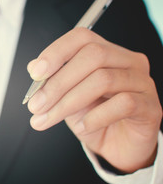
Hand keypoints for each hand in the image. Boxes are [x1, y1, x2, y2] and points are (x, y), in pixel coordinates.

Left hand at [27, 28, 161, 172]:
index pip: (82, 37)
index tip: (35, 73)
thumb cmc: (92, 116)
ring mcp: (142, 82)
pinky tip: (82, 128)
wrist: (117, 146)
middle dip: (57, 83)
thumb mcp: (66, 96)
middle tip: (35, 105)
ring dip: (68, 103)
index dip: (56, 52)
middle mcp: (127, 61)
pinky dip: (95, 117)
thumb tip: (33, 67)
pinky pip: (123, 104)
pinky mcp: (151, 106)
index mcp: (106, 52)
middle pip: (92, 56)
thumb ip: (53, 80)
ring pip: (103, 80)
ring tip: (49, 119)